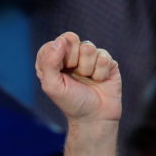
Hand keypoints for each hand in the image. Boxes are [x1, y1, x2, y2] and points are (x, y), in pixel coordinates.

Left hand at [36, 32, 120, 155]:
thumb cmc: (70, 102)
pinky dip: (100, 73)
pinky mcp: (107, 61)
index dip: (58, 55)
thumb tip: (60, 40)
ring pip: (89, 47)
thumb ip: (48, 62)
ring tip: (87, 80)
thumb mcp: (52, 86)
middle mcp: (71, 56)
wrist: (94, 117)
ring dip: (87, 68)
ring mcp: (90, 57)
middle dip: (72, 60)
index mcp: (54, 60)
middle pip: (71, 38)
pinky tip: (99, 81)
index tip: (60, 72)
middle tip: (74, 76)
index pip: (54, 43)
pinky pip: (104, 57)